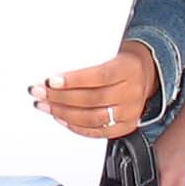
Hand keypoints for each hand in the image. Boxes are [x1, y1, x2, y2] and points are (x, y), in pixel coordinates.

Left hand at [33, 45, 158, 138]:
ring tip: (46, 106)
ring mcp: (131, 112)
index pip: (99, 76)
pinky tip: (61, 118)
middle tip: (39, 93)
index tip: (50, 81)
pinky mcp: (127, 126)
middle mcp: (132, 92)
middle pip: (93, 99)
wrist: (145, 73)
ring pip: (93, 118)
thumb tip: (54, 73)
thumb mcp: (109, 53)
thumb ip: (87, 61)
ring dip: (64, 113)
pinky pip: (99, 132)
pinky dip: (77, 127)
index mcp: (128, 69)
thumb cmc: (120, 61)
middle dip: (60, 98)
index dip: (73, 80)